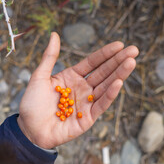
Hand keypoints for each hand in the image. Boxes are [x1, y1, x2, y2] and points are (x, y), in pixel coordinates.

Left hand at [17, 32, 138, 148]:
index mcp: (72, 77)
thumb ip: (49, 57)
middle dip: (118, 61)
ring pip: (106, 86)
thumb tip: (54, 34)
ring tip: (131, 62)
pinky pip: (101, 104)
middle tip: (134, 50)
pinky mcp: (88, 118)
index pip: (92, 63)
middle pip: (103, 73)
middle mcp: (82, 89)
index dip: (105, 54)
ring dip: (119, 74)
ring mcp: (86, 103)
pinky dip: (110, 94)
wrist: (29, 129)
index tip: (119, 44)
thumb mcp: (39, 77)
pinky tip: (118, 82)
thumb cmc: (32, 104)